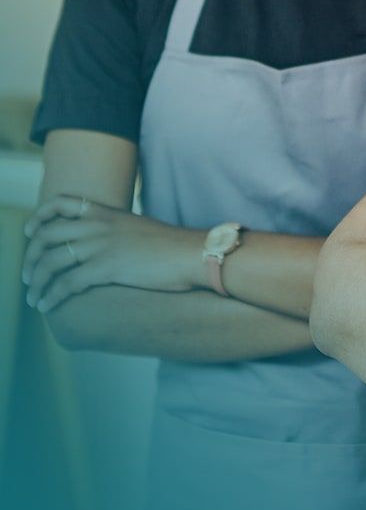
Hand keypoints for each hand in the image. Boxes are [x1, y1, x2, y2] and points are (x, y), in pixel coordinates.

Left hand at [23, 195, 202, 312]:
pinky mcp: (107, 268)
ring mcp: (101, 246)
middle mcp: (98, 226)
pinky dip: (51, 296)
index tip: (30, 233)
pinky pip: (66, 283)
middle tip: (28, 276)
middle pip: (47, 235)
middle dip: (31, 258)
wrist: (194, 253)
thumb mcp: (138, 230)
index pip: (60, 203)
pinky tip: (47, 306)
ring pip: (51, 261)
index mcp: (106, 212)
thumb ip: (116, 233)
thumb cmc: (172, 247)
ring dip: (36, 282)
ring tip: (33, 297)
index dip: (39, 217)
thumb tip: (105, 248)